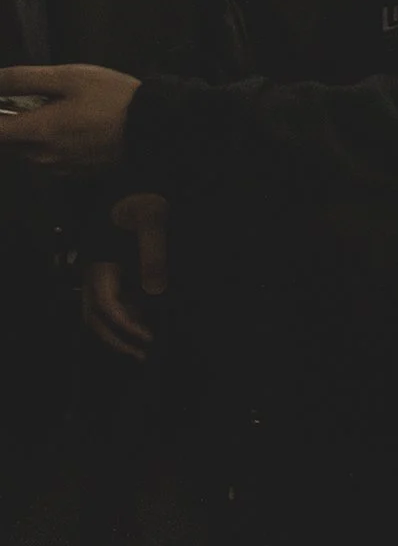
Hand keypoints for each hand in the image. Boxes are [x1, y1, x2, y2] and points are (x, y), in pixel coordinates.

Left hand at [0, 65, 140, 172]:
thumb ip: (24, 79)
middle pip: (9, 143)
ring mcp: (61, 168)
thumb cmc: (112, 97)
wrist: (156, 126)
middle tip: (39, 103)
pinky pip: (51, 160)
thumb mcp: (69, 76)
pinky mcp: (77, 174)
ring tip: (60, 115)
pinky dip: (52, 146)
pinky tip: (76, 131)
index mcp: (38, 131)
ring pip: (29, 153)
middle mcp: (43, 156)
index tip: (5, 105)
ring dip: (33, 136)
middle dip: (15, 124)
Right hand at [80, 194, 169, 360]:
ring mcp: (99, 276)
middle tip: (143, 356)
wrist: (136, 189)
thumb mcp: (153, 220)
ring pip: (98, 314)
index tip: (148, 337)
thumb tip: (155, 291)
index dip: (125, 325)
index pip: (106, 304)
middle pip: (94, 317)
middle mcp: (93, 274)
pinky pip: (109, 305)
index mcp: (100, 264)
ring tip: (145, 348)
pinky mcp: (109, 276)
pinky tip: (145, 326)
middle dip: (117, 339)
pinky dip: (123, 320)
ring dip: (118, 333)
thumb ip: (154, 252)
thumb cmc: (143, 201)